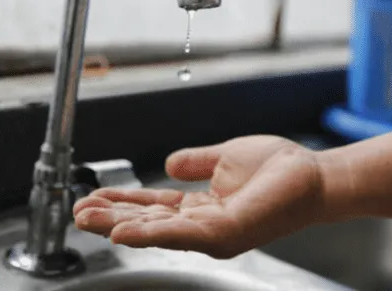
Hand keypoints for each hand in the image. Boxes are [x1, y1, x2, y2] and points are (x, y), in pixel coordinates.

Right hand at [73, 136, 328, 258]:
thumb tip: (169, 161)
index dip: (124, 203)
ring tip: (87, 220)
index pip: (155, 207)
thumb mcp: (226, 158)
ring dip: (120, 226)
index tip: (93, 196)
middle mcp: (205, 224)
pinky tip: (122, 231)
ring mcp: (216, 232)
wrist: (313, 173)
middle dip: (112, 218)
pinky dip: (151, 233)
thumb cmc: (278, 167)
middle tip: (77, 211)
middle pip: (150, 222)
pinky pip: (182, 234)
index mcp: (203, 206)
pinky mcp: (228, 232)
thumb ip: (197, 161)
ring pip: (158, 231)